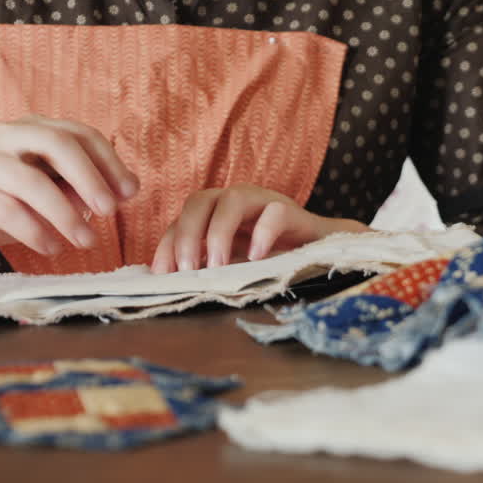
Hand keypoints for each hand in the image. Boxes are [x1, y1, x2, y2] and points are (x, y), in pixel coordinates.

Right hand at [0, 115, 138, 262]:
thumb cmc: (1, 206)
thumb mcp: (47, 195)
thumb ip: (78, 189)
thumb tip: (120, 193)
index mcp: (29, 129)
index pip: (78, 133)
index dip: (109, 161)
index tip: (130, 193)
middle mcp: (4, 136)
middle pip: (56, 143)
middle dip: (90, 178)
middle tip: (111, 211)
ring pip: (32, 181)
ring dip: (66, 215)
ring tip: (86, 242)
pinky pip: (8, 211)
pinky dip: (37, 232)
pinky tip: (52, 248)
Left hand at [150, 184, 368, 272]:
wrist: (319, 251)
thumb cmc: (270, 258)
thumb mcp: (231, 264)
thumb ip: (205, 267)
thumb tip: (169, 283)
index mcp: (215, 213)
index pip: (182, 220)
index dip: (169, 245)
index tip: (163, 274)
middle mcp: (235, 201)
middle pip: (200, 200)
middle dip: (188, 235)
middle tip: (188, 270)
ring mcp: (263, 202)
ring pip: (233, 199)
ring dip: (219, 232)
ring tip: (218, 266)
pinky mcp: (291, 211)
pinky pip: (275, 213)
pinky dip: (263, 233)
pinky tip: (256, 258)